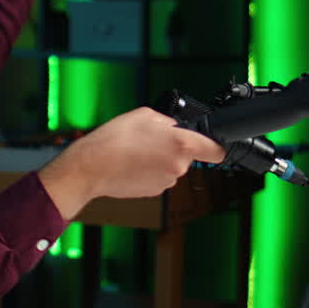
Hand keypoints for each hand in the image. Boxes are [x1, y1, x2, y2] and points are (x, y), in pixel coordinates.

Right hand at [38, 107, 225, 220]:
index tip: (212, 144)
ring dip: (160, 159)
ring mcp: (167, 182)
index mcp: (182, 145)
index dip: (215, 146)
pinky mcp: (154, 192)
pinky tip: (132, 163)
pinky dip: (150, 170)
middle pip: (188, 156)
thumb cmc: (115, 140)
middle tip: (151, 140)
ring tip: (136, 151)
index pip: (217, 151)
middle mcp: (179, 166)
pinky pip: (159, 177)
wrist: (91, 167)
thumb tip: (174, 128)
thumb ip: (168, 122)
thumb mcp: (145, 115)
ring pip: (172, 166)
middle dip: (174, 147)